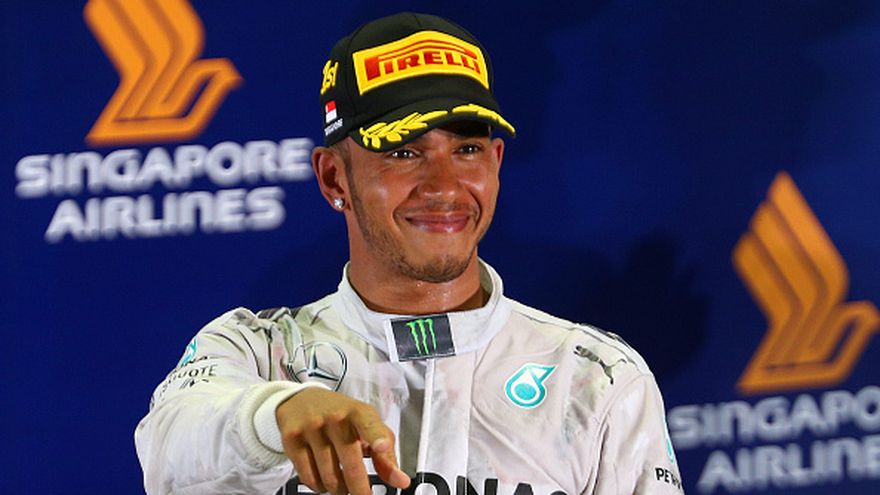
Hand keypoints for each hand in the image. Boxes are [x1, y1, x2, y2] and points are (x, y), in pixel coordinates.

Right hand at [276, 387, 410, 494]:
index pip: (369, 424)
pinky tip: (324, 478)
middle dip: (360, 490)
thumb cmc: (340, 415)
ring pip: (330, 478)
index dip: (377, 437)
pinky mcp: (292, 440)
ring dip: (339, 489)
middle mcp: (335, 418)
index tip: (381, 447)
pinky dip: (320, 487)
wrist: (300, 399)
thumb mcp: (366, 425)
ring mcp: (312, 428)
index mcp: (358, 412)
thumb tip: (400, 481)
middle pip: (351, 465)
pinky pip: (309, 478)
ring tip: (342, 483)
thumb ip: (385, 453)